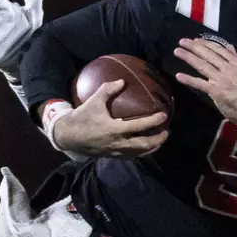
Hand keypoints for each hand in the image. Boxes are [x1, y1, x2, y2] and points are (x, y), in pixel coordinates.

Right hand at [48, 79, 168, 156]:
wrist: (69, 136)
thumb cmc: (82, 117)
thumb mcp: (94, 101)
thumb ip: (108, 89)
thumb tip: (122, 81)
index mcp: (114, 130)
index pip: (139, 126)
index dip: (153, 121)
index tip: (164, 115)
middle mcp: (117, 143)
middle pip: (144, 145)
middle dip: (158, 140)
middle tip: (167, 132)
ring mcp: (115, 151)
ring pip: (139, 153)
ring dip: (152, 147)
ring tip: (160, 141)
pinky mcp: (112, 155)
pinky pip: (131, 156)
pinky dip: (141, 152)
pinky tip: (145, 147)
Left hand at [173, 38, 236, 128]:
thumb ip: (236, 58)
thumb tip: (229, 46)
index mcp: (236, 64)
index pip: (219, 50)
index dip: (206, 44)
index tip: (195, 40)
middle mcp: (228, 69)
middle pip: (208, 55)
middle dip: (194, 47)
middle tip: (182, 41)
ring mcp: (221, 80)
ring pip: (202, 66)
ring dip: (189, 58)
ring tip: (177, 52)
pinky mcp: (215, 91)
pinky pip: (200, 84)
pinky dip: (189, 79)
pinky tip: (179, 75)